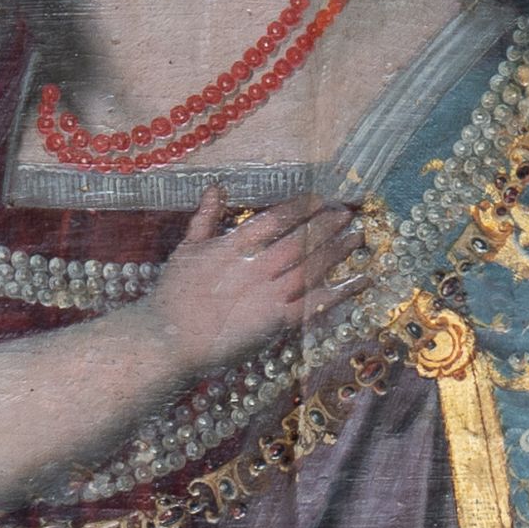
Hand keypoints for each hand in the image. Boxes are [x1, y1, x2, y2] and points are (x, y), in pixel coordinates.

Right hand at [142, 190, 365, 370]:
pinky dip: (341, 291)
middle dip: (326, 224)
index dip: (300, 206)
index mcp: (233, 246)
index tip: (319, 198)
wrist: (167, 340)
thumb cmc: (171, 297)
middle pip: (299, 239)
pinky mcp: (275, 321)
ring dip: (337, 250)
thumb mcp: (186, 250)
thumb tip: (216, 187)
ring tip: (357, 236)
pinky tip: (361, 280)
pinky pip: (315, 303)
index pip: (275, 219)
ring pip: (311, 266)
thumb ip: (205, 218)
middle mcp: (255, 265)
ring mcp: (267, 293)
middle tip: (348, 211)